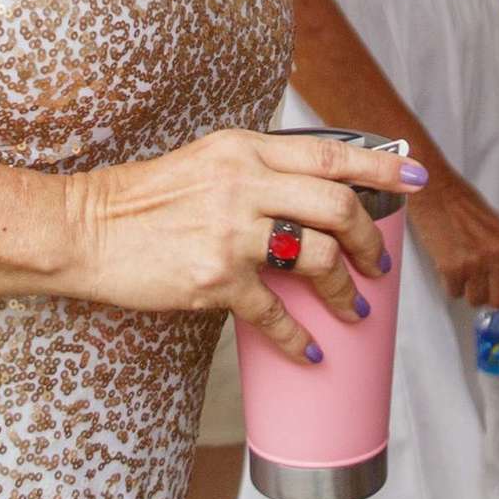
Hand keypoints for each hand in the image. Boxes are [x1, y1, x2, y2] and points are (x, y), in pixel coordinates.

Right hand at [68, 128, 420, 366]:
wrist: (85, 230)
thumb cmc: (143, 200)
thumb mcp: (206, 162)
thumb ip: (257, 169)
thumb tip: (313, 190)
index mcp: (245, 148)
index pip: (330, 153)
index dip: (381, 166)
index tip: (414, 178)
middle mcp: (243, 183)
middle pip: (338, 205)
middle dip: (371, 239)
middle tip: (378, 263)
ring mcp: (230, 232)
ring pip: (318, 258)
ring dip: (346, 291)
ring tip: (354, 309)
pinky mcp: (214, 278)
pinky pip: (275, 312)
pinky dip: (299, 336)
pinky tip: (310, 349)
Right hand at [406, 167, 498, 310]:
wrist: (434, 189)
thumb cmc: (463, 205)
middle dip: (489, 293)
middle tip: (481, 277)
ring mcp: (476, 262)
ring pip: (476, 300)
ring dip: (467, 288)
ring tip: (462, 264)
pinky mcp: (452, 268)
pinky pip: (455, 293)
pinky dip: (450, 283)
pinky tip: (449, 262)